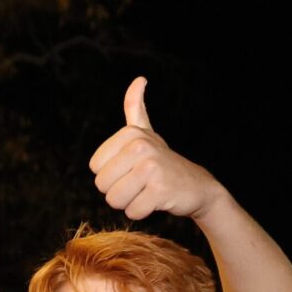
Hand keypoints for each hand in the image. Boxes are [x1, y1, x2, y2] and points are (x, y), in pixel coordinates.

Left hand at [89, 77, 220, 220]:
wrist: (196, 186)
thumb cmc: (162, 161)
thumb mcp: (147, 133)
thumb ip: (135, 108)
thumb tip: (139, 79)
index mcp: (130, 134)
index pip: (95, 167)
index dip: (110, 175)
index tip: (130, 169)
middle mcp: (140, 146)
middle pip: (102, 185)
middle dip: (118, 191)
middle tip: (139, 183)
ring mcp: (151, 168)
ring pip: (114, 200)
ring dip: (129, 202)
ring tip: (146, 191)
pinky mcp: (160, 190)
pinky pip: (132, 212)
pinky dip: (142, 212)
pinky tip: (156, 201)